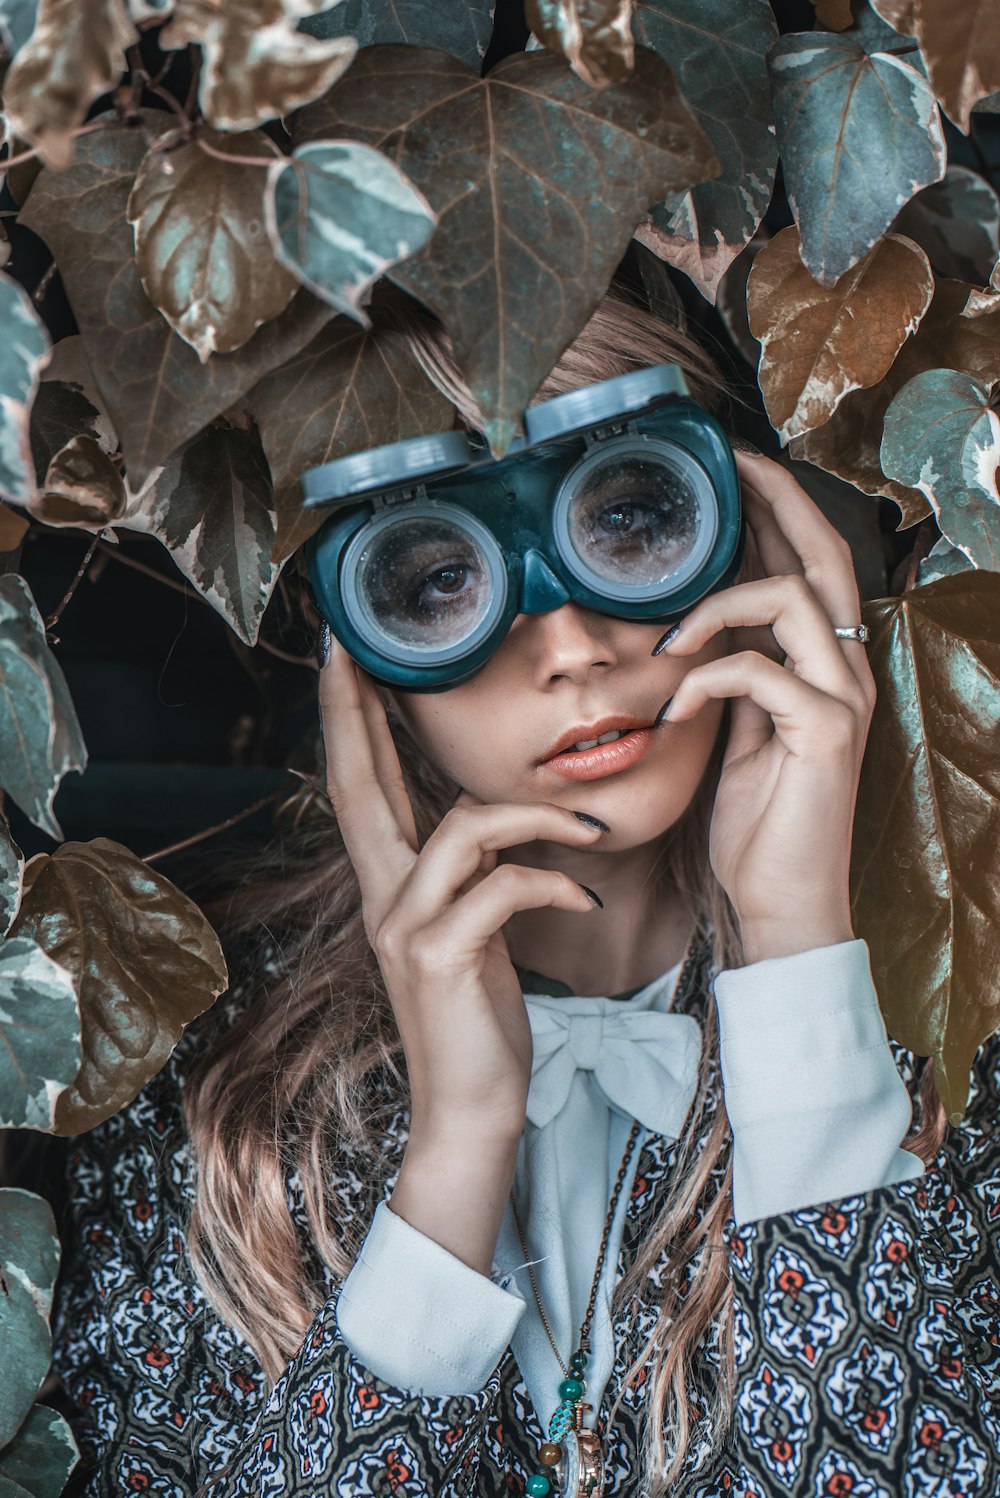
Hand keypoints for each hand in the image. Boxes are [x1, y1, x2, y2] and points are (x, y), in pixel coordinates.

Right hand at [318, 632, 605, 1140]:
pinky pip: (504, 887)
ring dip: (537, 816)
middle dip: (357, 713)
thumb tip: (498, 822)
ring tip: (590, 826)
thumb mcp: (471, 934)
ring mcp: (404, 928)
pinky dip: (553, 882)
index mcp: (389, 888)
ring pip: (463, 828)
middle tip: (354, 648)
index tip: (344, 660)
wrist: (473, 1111)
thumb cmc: (480, 1020)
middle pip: (361, 786)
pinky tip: (583, 899)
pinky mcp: (440, 957)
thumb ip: (469, 877)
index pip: (359, 788)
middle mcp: (382, 899)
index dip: (347, 722)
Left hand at [654, 454, 876, 963]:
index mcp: (827, 668)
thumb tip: (704, 640)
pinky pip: (759, 671)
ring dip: (717, 604)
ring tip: (670, 642)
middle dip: (776, 499)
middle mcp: (848, 672)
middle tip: (729, 467)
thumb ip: (737, 684)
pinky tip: (673, 711)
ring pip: (791, 598)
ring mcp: (843, 700)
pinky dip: (704, 680)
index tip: (737, 473)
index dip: (781, 510)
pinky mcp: (824, 733)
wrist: (781, 902)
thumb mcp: (740, 739)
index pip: (813, 567)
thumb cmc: (760, 826)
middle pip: (823, 555)